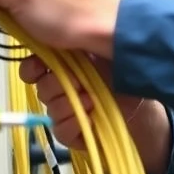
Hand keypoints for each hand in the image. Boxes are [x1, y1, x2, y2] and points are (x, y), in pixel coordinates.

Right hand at [19, 53, 145, 150]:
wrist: (142, 100)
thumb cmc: (121, 69)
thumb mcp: (96, 48)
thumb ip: (70, 43)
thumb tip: (51, 40)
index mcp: (60, 66)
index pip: (31, 69)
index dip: (32, 69)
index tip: (40, 67)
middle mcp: (59, 89)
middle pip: (41, 89)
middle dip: (57, 86)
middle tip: (79, 83)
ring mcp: (64, 112)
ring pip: (51, 110)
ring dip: (70, 105)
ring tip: (92, 100)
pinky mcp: (71, 133)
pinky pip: (60, 131)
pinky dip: (74, 125)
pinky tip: (90, 119)